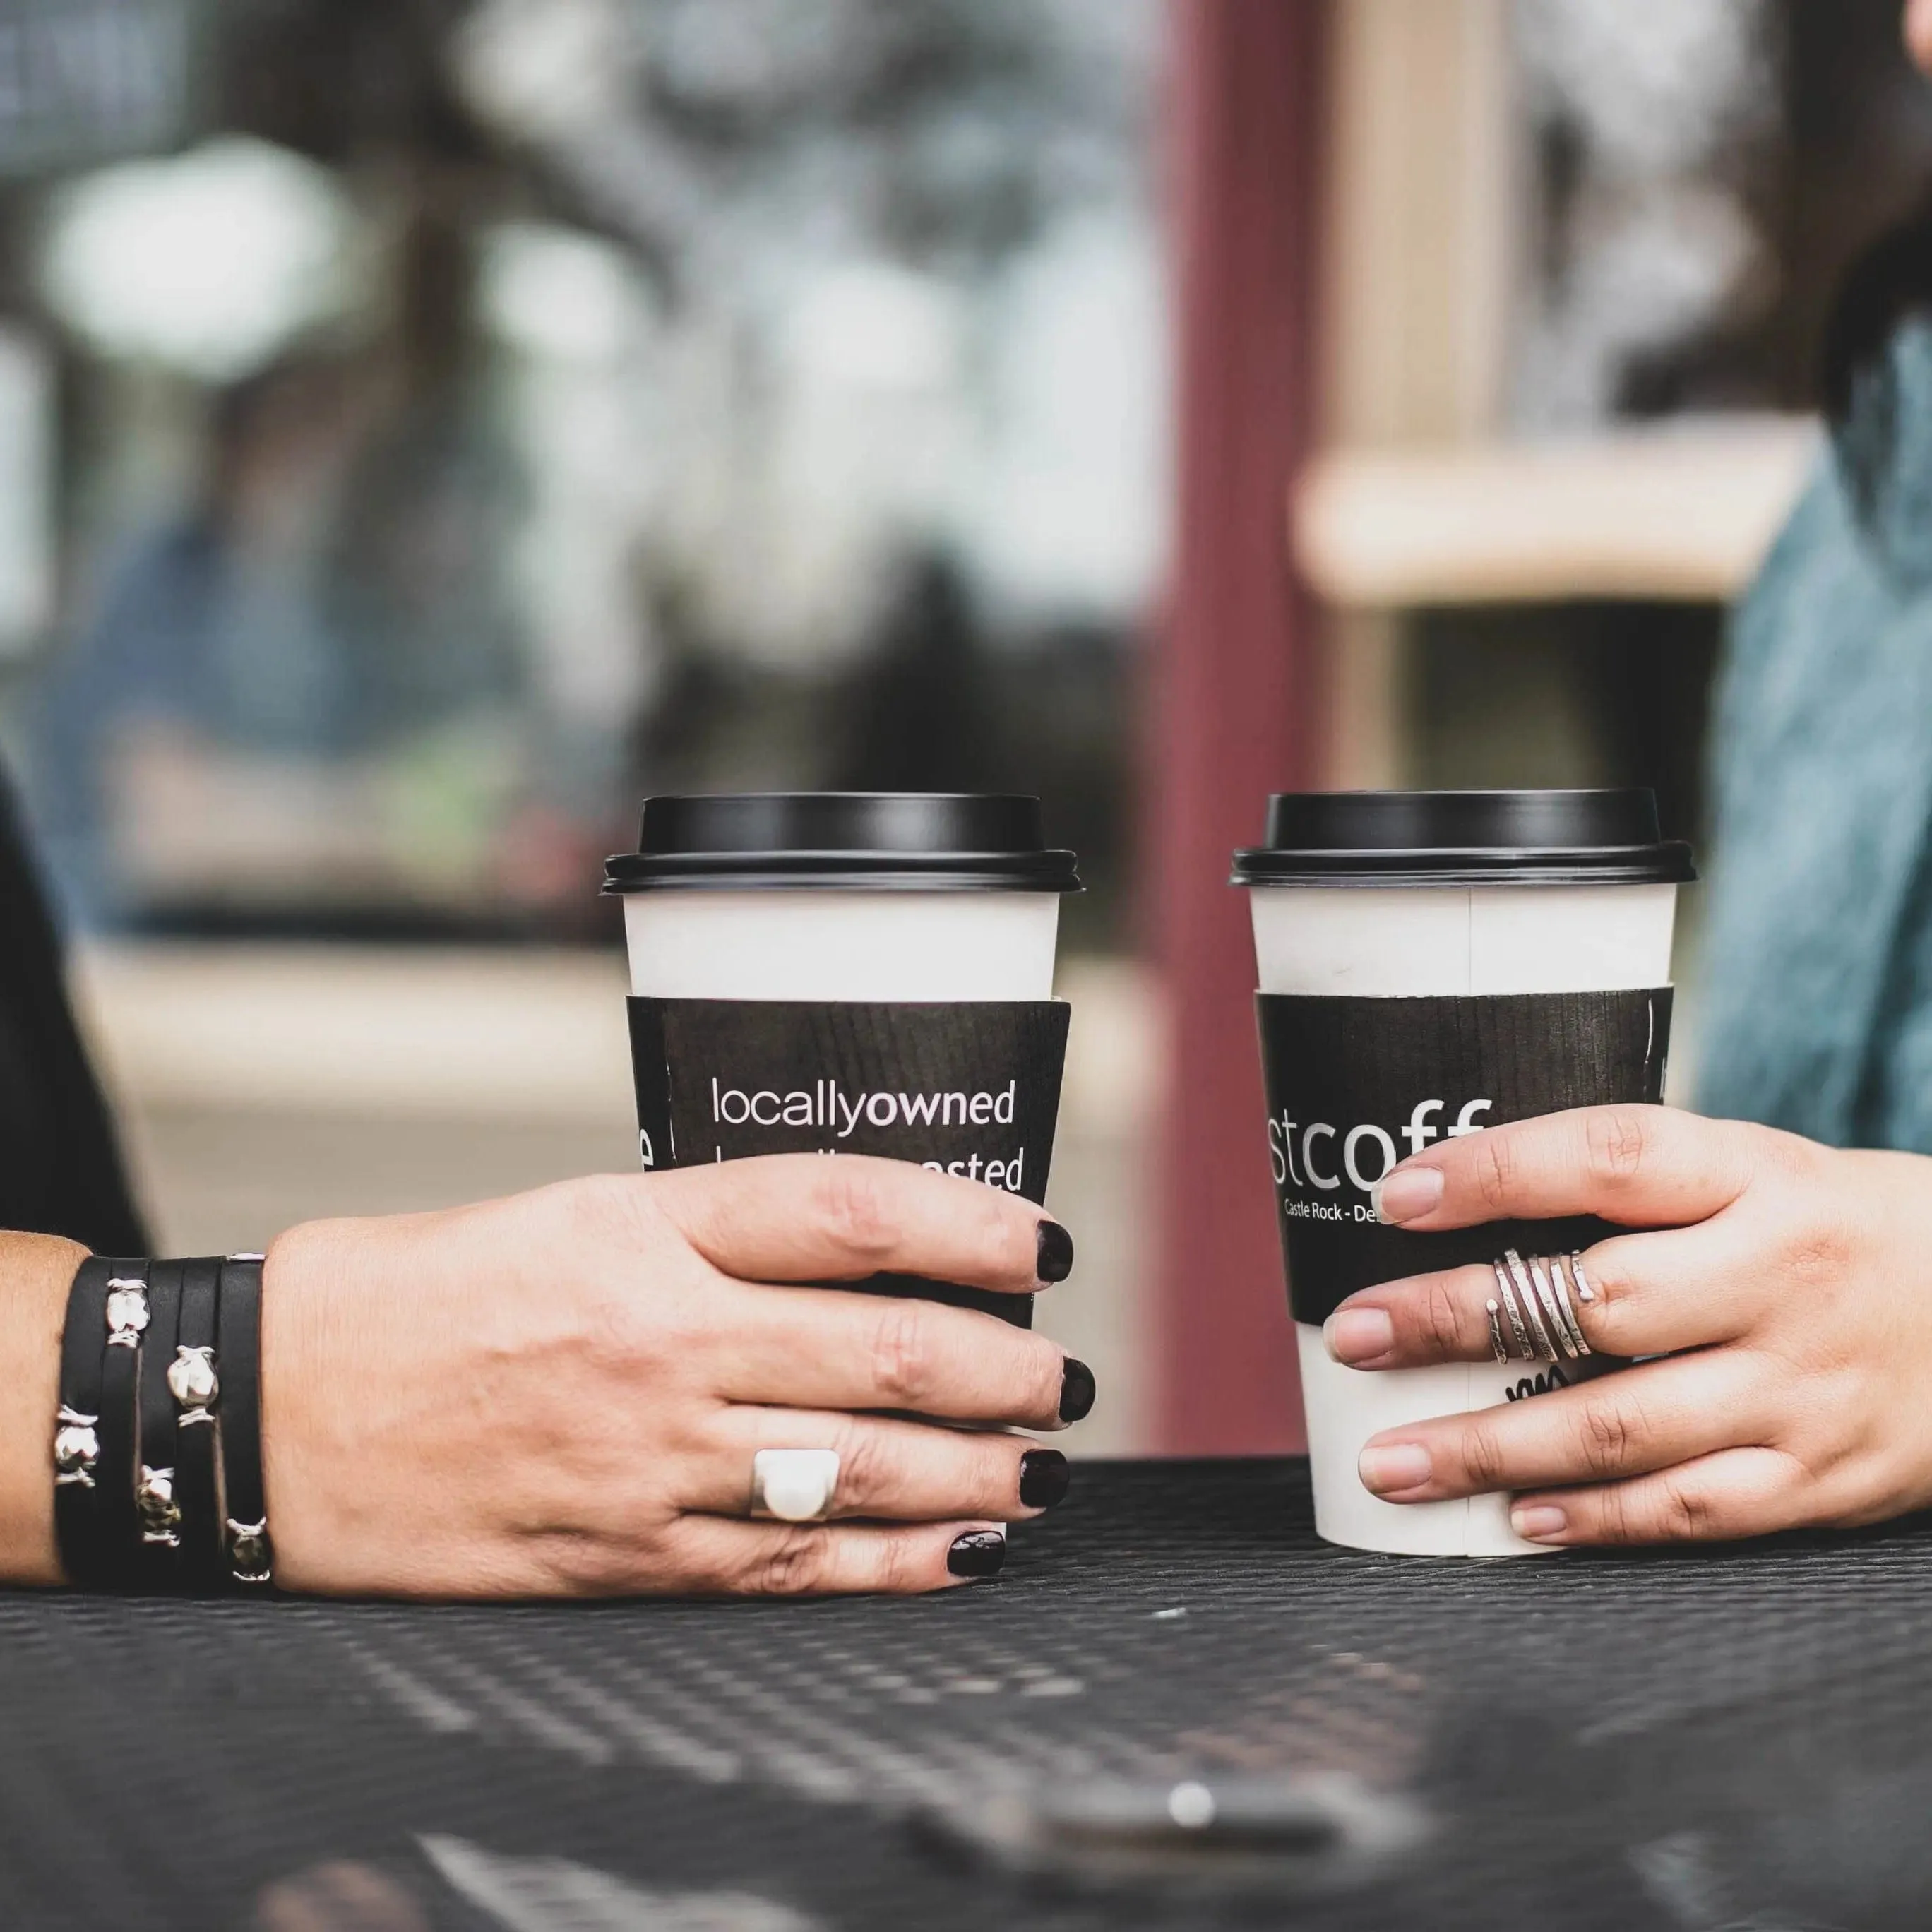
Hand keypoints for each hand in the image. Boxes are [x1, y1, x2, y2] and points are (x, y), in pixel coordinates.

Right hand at [261, 1156, 1088, 1597]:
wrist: (273, 1408)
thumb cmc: (419, 1294)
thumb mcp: (570, 1213)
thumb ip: (711, 1232)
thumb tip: (863, 1256)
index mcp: (644, 1228)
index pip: (850, 1210)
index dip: (969, 1223)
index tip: (1038, 1242)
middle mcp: (660, 1339)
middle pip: (885, 1347)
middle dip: (1004, 1367)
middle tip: (1061, 1375)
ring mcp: (648, 1457)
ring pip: (860, 1466)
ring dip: (979, 1471)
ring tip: (1041, 1465)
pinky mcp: (626, 1554)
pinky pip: (792, 1566)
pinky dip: (898, 1563)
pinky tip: (965, 1551)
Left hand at [1319, 1105, 1931, 1544]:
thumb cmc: (1841, 1232)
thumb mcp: (1758, 1171)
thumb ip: (1637, 1189)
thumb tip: (1460, 1199)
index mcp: (1758, 1175)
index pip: (1611, 1157)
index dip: (1495, 1172)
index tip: (1394, 1197)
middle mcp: (1780, 1277)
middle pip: (1595, 1302)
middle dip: (1456, 1320)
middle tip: (1352, 1336)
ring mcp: (1803, 1387)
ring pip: (1623, 1425)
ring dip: (1491, 1449)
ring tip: (1390, 1460)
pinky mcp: (1822, 1480)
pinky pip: (1689, 1509)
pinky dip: (1594, 1521)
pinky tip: (1513, 1521)